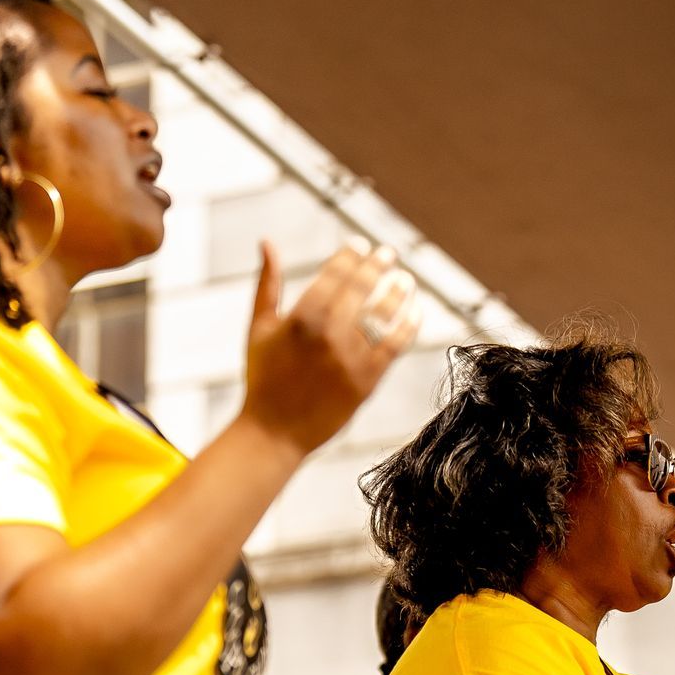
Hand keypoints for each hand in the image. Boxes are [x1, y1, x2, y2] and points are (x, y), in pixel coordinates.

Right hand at [240, 239, 419, 458]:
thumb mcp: (258, 328)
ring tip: (405, 278)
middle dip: (378, 265)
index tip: (361, 245)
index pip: (335, 274)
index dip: (351, 255)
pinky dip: (409, 324)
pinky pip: (396, 344)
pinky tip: (415, 310)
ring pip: (384, 313)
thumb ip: (266, 284)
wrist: (274, 432)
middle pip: (362, 288)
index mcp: (300, 317)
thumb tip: (267, 242)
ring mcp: (350, 358)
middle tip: (388, 253)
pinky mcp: (367, 380)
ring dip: (398, 290)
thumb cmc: (263, 378)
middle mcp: (328, 334)